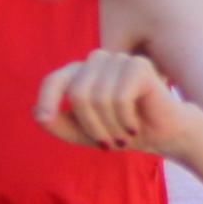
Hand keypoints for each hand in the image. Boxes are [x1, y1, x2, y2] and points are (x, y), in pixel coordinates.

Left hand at [33, 49, 186, 152]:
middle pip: (77, 93)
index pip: (55, 79)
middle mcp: (99, 61)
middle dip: (91, 125)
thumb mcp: (83, 133)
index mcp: (83, 72)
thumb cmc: (122, 132)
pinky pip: (118, 98)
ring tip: (123, 136)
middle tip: (107, 143)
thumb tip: (38, 113)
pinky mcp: (139, 66)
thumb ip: (57, 124)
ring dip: (110, 127)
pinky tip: (134, 127)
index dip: (47, 98)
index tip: (45, 119)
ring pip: (98, 97)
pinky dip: (124, 120)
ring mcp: (119, 60)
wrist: (164, 135)